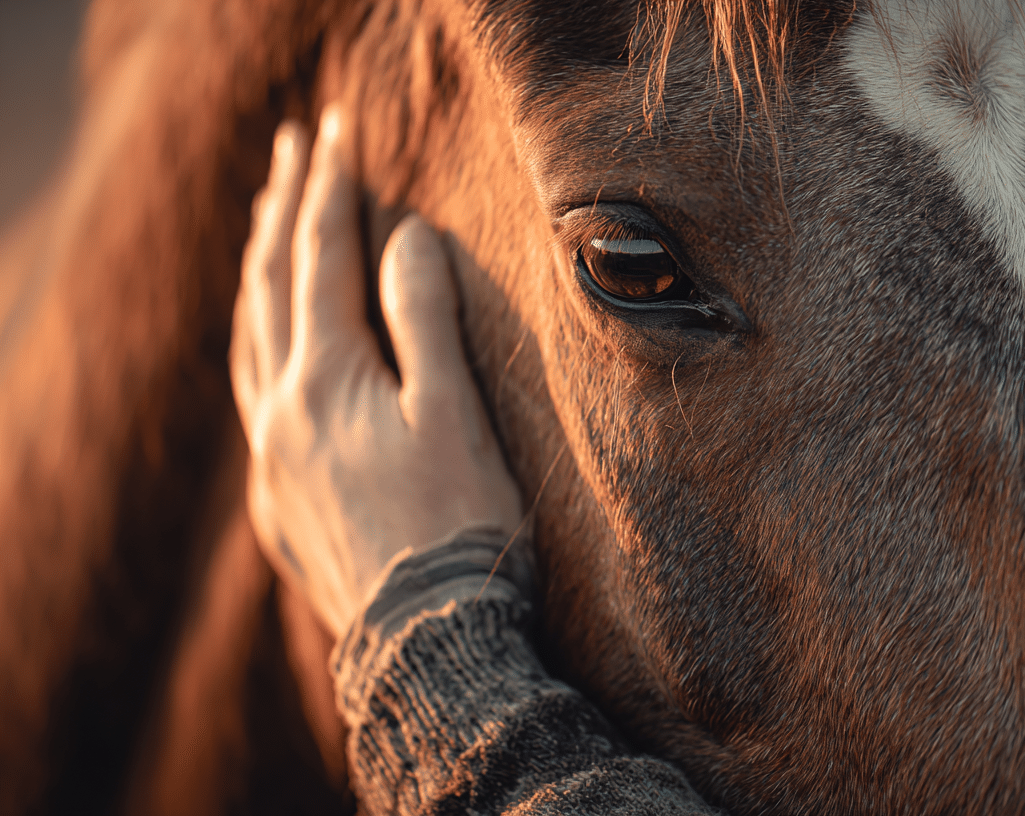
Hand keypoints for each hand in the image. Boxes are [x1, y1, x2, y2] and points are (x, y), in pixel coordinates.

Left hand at [230, 107, 523, 637]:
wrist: (430, 644)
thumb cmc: (461, 527)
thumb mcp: (455, 412)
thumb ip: (424, 318)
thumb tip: (405, 236)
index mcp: (327, 381)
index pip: (324, 262)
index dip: (332, 192)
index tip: (338, 131)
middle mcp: (281, 412)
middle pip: (271, 288)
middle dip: (283, 212)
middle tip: (294, 149)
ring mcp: (271, 460)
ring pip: (248, 340)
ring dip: (259, 273)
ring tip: (266, 225)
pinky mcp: (278, 502)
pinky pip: (252, 395)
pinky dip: (255, 342)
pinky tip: (265, 343)